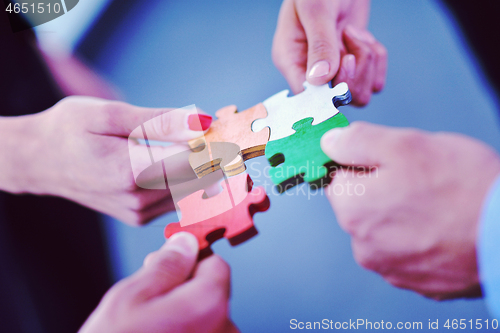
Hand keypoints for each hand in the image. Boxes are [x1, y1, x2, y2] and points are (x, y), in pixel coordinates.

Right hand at [0, 96, 211, 224]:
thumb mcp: (110, 114)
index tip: (231, 130)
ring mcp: (139, 213)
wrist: (40, 161)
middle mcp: (138, 200)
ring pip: (191, 192)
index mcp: (131, 172)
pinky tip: (182, 159)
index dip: (218, 145)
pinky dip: (187, 179)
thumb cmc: (69, 130)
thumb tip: (204, 122)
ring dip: (204, 168)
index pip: (195, 162)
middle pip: (198, 180)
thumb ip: (161, 121)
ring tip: (203, 143)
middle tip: (223, 134)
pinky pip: (176, 198)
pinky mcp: (139, 216)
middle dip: (216, 156)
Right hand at [79, 232, 238, 332]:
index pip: (216, 266)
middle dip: (183, 292)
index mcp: (210, 305)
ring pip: (205, 320)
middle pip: (211, 294)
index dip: (190, 262)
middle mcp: (225, 331)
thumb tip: (185, 243)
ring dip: (183, 318)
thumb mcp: (131, 297)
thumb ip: (166, 266)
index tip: (170, 266)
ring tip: (149, 330)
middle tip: (148, 303)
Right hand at [272, 0, 386, 104]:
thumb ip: (320, 44)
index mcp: (291, 60)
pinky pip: (374, 81)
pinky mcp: (355, 67)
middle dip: (353, 72)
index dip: (328, 91)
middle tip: (349, 38)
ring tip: (354, 35)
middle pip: (339, 100)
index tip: (344, 62)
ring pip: (359, 94)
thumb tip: (320, 80)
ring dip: (366, 63)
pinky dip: (376, 60)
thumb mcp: (316, 9)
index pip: (307, 96)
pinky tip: (363, 38)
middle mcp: (311, 71)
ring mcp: (334, 71)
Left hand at [321, 122, 499, 299]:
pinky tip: (445, 228)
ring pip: (386, 229)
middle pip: (362, 205)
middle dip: (384, 188)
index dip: (362, 163)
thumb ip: (357, 142)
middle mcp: (363, 245)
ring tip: (439, 204)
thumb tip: (329, 143)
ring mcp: (391, 268)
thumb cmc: (463, 187)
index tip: (387, 161)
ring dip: (403, 215)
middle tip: (422, 180)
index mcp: (352, 210)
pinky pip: (409, 251)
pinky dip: (422, 239)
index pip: (338, 178)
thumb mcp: (403, 144)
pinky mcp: (418, 282)